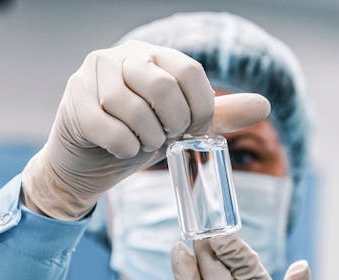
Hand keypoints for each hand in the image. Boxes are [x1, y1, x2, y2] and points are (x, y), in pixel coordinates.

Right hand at [21, 40, 270, 219]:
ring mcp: (93, 75)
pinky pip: (106, 126)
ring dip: (145, 137)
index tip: (194, 130)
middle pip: (162, 86)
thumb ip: (217, 115)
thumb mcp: (178, 126)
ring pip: (131, 107)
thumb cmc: (135, 138)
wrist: (86, 165)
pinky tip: (122, 149)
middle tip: (167, 138)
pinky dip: (122, 146)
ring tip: (142, 143)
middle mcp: (122, 56)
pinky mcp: (75, 100)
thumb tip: (264, 106)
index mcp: (153, 55)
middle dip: (173, 124)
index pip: (190, 71)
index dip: (201, 107)